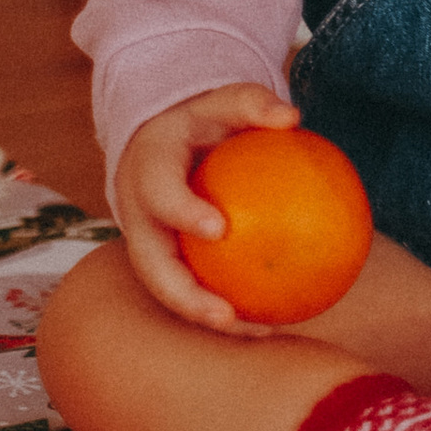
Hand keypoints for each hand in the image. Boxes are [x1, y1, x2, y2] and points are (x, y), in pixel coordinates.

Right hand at [111, 84, 303, 334]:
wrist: (156, 144)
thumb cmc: (199, 122)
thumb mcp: (221, 102)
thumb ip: (252, 105)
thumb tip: (293, 118)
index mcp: (148, 171)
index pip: (161, 195)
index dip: (184, 214)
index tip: (220, 229)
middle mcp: (138, 216)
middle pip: (152, 266)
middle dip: (184, 296)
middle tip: (226, 314)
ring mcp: (146, 245)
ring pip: (168, 291)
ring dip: (207, 316)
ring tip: (259, 329)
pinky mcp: (162, 263)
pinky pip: (189, 290)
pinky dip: (223, 309)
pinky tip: (270, 318)